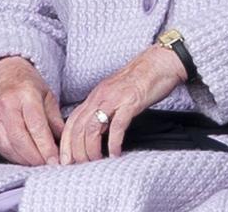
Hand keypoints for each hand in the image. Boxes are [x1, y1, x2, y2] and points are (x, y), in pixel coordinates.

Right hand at [0, 56, 63, 165]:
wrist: (3, 73)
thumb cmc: (29, 83)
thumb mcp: (47, 94)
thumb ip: (55, 118)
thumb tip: (65, 140)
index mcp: (25, 96)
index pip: (36, 126)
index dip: (46, 146)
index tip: (56, 159)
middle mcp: (7, 106)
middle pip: (20, 139)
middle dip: (35, 157)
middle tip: (49, 165)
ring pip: (8, 145)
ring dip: (24, 159)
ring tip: (39, 164)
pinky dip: (12, 156)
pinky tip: (24, 159)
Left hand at [60, 44, 186, 163]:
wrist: (161, 62)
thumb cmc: (142, 77)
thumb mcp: (116, 92)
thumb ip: (105, 107)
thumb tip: (98, 128)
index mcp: (96, 95)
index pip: (72, 121)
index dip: (66, 142)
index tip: (66, 158)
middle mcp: (101, 96)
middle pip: (78, 128)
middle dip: (76, 151)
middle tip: (80, 165)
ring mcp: (115, 99)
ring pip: (92, 128)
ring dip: (91, 149)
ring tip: (96, 161)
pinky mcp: (131, 102)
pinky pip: (117, 126)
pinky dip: (113, 142)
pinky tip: (115, 152)